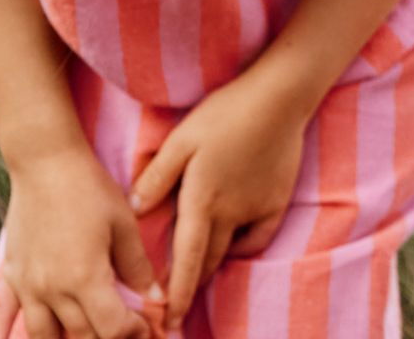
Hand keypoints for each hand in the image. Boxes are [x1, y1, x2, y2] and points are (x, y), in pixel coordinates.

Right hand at [0, 141, 159, 338]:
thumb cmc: (90, 188)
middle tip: (123, 330)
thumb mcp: (123, 222)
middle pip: (81, 337)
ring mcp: (28, 286)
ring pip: (45, 337)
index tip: (146, 328)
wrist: (46, 162)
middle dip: (106, 338)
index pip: (111, 328)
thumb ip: (137, 264)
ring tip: (85, 335)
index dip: (133, 333)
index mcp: (85, 278)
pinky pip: (1, 316)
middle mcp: (53, 290)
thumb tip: (155, 296)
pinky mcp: (12, 276)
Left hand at [127, 65, 308, 329]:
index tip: (168, 323)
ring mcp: (256, 210)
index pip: (185, 261)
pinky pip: (257, 237)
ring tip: (199, 276)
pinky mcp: (276, 201)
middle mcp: (229, 214)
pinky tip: (234, 240)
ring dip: (212, 267)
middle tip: (177, 308)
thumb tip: (135, 209)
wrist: (278, 98)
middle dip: (190, 288)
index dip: (175, 295)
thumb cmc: (225, 114)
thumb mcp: (182, 138)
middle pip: (207, 262)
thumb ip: (157, 176)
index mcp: (201, 201)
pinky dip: (243, 245)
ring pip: (230, 251)